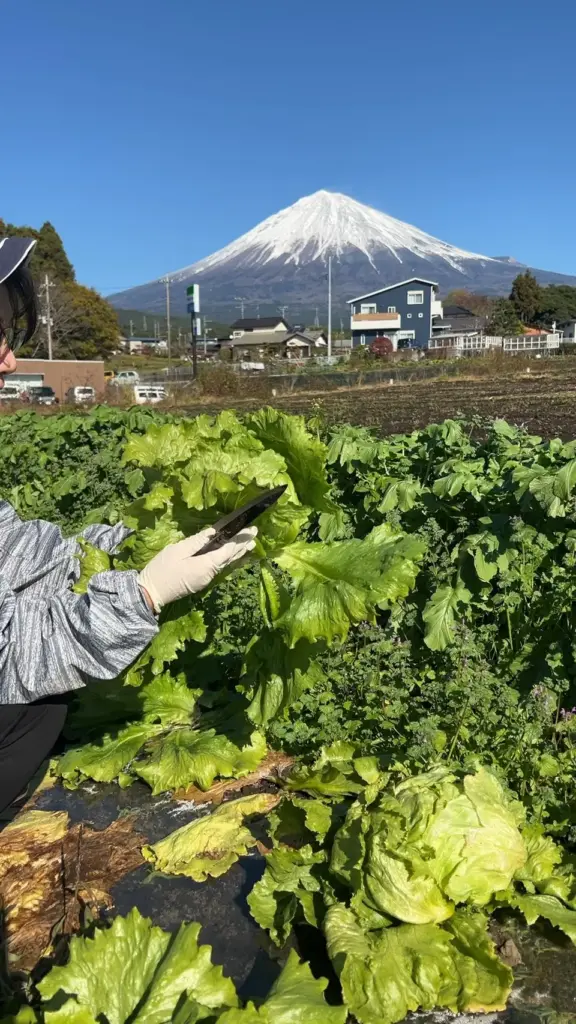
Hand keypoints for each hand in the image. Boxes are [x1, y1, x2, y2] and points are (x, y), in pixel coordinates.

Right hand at [137, 526, 257, 612]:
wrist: (151, 593)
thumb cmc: (162, 569)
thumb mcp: (177, 550)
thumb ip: (196, 541)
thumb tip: (212, 532)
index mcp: (206, 565)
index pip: (228, 550)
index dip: (240, 539)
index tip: (251, 529)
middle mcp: (210, 573)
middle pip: (230, 558)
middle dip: (243, 545)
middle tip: (255, 534)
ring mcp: (206, 579)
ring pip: (226, 563)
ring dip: (238, 553)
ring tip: (250, 545)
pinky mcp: (201, 581)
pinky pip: (219, 568)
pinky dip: (228, 559)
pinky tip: (232, 556)